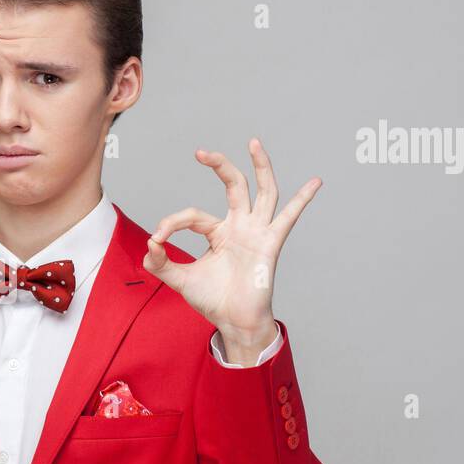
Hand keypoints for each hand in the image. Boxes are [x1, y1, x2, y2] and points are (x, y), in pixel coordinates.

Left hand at [143, 138, 319, 351]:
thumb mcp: (179, 279)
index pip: (193, 215)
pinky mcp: (271, 243)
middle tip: (201, 152)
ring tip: (254, 143)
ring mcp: (257, 232)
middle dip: (219, 166)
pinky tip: (315, 182)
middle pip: (234, 186)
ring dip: (261, 166)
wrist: (232, 321)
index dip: (172, 223)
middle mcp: (240, 226)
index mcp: (218, 232)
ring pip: (263, 191)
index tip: (157, 238)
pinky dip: (303, 199)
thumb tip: (149, 246)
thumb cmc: (213, 299)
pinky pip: (289, 218)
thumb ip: (160, 263)